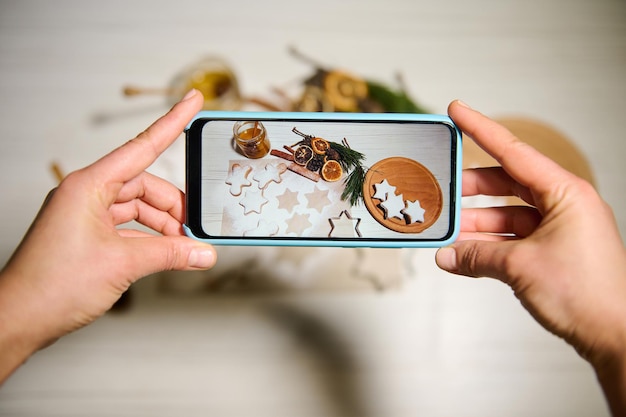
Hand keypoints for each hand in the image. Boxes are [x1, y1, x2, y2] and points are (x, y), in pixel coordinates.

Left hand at [0, 89, 216, 381]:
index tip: (192, 101)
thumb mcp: (123, 264)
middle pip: (144, 186)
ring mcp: (85, 215)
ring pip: (137, 208)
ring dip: (162, 227)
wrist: (19, 319)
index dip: (171, 122)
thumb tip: (203, 253)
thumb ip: (170, 254)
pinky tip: (165, 254)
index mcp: (88, 186)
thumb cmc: (51, 285)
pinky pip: (127, 227)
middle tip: (196, 229)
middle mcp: (86, 194)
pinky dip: (149, 239)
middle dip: (173, 207)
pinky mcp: (87, 235)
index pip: (141, 147)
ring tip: (183, 248)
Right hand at [436, 100, 625, 413]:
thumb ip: (476, 256)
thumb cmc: (588, 294)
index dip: (481, 129)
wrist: (614, 335)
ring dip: (476, 223)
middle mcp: (564, 204)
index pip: (514, 152)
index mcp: (565, 193)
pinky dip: (488, 244)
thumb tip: (447, 255)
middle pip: (506, 184)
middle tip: (441, 189)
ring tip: (447, 230)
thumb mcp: (519, 267)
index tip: (457, 111)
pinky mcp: (554, 250)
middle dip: (471, 189)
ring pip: (507, 214)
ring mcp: (559, 228)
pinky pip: (513, 237)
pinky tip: (464, 253)